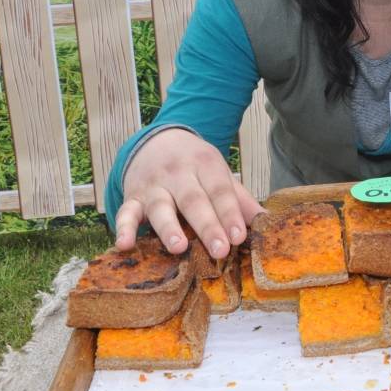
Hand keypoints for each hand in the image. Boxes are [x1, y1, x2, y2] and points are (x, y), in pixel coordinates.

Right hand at [116, 128, 264, 258]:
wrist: (157, 141)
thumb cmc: (196, 165)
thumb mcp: (219, 173)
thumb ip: (239, 198)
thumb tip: (267, 223)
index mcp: (205, 164)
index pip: (220, 190)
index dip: (230, 213)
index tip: (240, 236)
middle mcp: (178, 173)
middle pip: (194, 200)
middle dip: (207, 226)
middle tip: (220, 250)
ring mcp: (153, 185)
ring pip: (161, 207)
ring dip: (169, 228)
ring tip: (179, 247)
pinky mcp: (132, 197)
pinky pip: (125, 212)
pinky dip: (123, 228)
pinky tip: (124, 244)